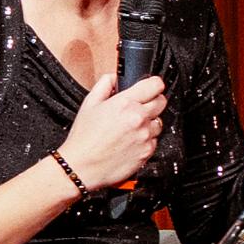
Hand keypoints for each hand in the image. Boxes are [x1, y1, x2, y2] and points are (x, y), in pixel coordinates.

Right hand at [59, 69, 167, 190]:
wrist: (82, 166)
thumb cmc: (83, 139)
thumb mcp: (89, 103)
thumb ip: (105, 84)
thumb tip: (115, 77)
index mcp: (125, 103)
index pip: (156, 84)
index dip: (154, 84)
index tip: (151, 87)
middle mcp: (138, 118)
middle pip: (161, 102)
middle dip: (152, 102)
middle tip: (139, 107)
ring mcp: (145, 136)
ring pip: (159, 122)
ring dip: (149, 122)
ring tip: (131, 128)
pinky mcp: (147, 152)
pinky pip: (155, 140)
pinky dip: (146, 139)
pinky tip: (130, 141)